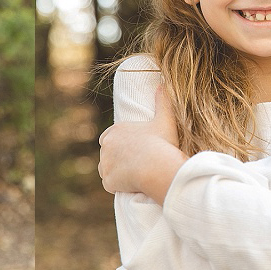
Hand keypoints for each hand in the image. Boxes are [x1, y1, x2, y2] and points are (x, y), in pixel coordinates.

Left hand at [98, 86, 185, 203]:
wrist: (157, 167)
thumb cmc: (162, 143)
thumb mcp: (165, 119)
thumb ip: (163, 101)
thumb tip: (163, 83)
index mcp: (115, 131)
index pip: (108, 138)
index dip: (118, 144)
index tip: (130, 150)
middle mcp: (105, 147)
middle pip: (107, 154)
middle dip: (115, 158)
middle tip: (132, 164)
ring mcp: (105, 165)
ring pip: (106, 170)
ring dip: (114, 172)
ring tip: (131, 175)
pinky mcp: (108, 181)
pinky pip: (109, 184)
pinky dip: (117, 186)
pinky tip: (128, 185)